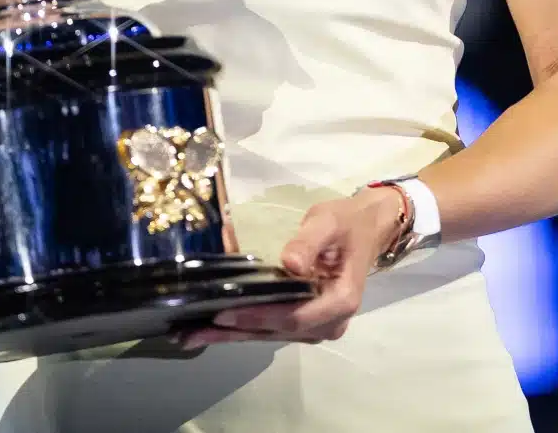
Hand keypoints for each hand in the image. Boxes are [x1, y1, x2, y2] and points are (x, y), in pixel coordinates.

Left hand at [176, 188, 404, 348]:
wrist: (366, 228)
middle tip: (192, 333)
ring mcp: (317, 325)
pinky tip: (213, 328)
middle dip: (234, 332)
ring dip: (232, 335)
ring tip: (192, 334)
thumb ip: (309, 242)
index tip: (225, 313)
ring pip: (270, 335)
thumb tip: (289, 263)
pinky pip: (272, 328)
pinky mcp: (304, 321)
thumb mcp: (329, 222)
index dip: (259, 317)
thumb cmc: (347, 223)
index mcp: (341, 301)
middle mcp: (330, 322)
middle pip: (277, 332)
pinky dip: (243, 327)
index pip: (295, 316)